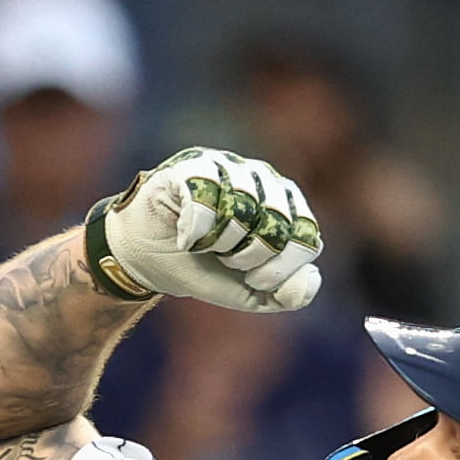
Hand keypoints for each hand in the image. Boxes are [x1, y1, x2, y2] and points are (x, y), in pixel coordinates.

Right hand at [90, 148, 323, 311]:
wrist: (148, 262)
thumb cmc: (202, 269)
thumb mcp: (249, 292)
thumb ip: (286, 294)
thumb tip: (311, 280)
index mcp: (284, 205)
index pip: (306, 234)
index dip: (281, 266)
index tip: (255, 278)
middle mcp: (261, 178)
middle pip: (278, 221)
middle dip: (251, 255)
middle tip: (228, 261)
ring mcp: (227, 166)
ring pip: (243, 206)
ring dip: (221, 241)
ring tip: (206, 246)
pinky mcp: (191, 165)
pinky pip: (206, 196)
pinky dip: (194, 229)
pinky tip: (184, 237)